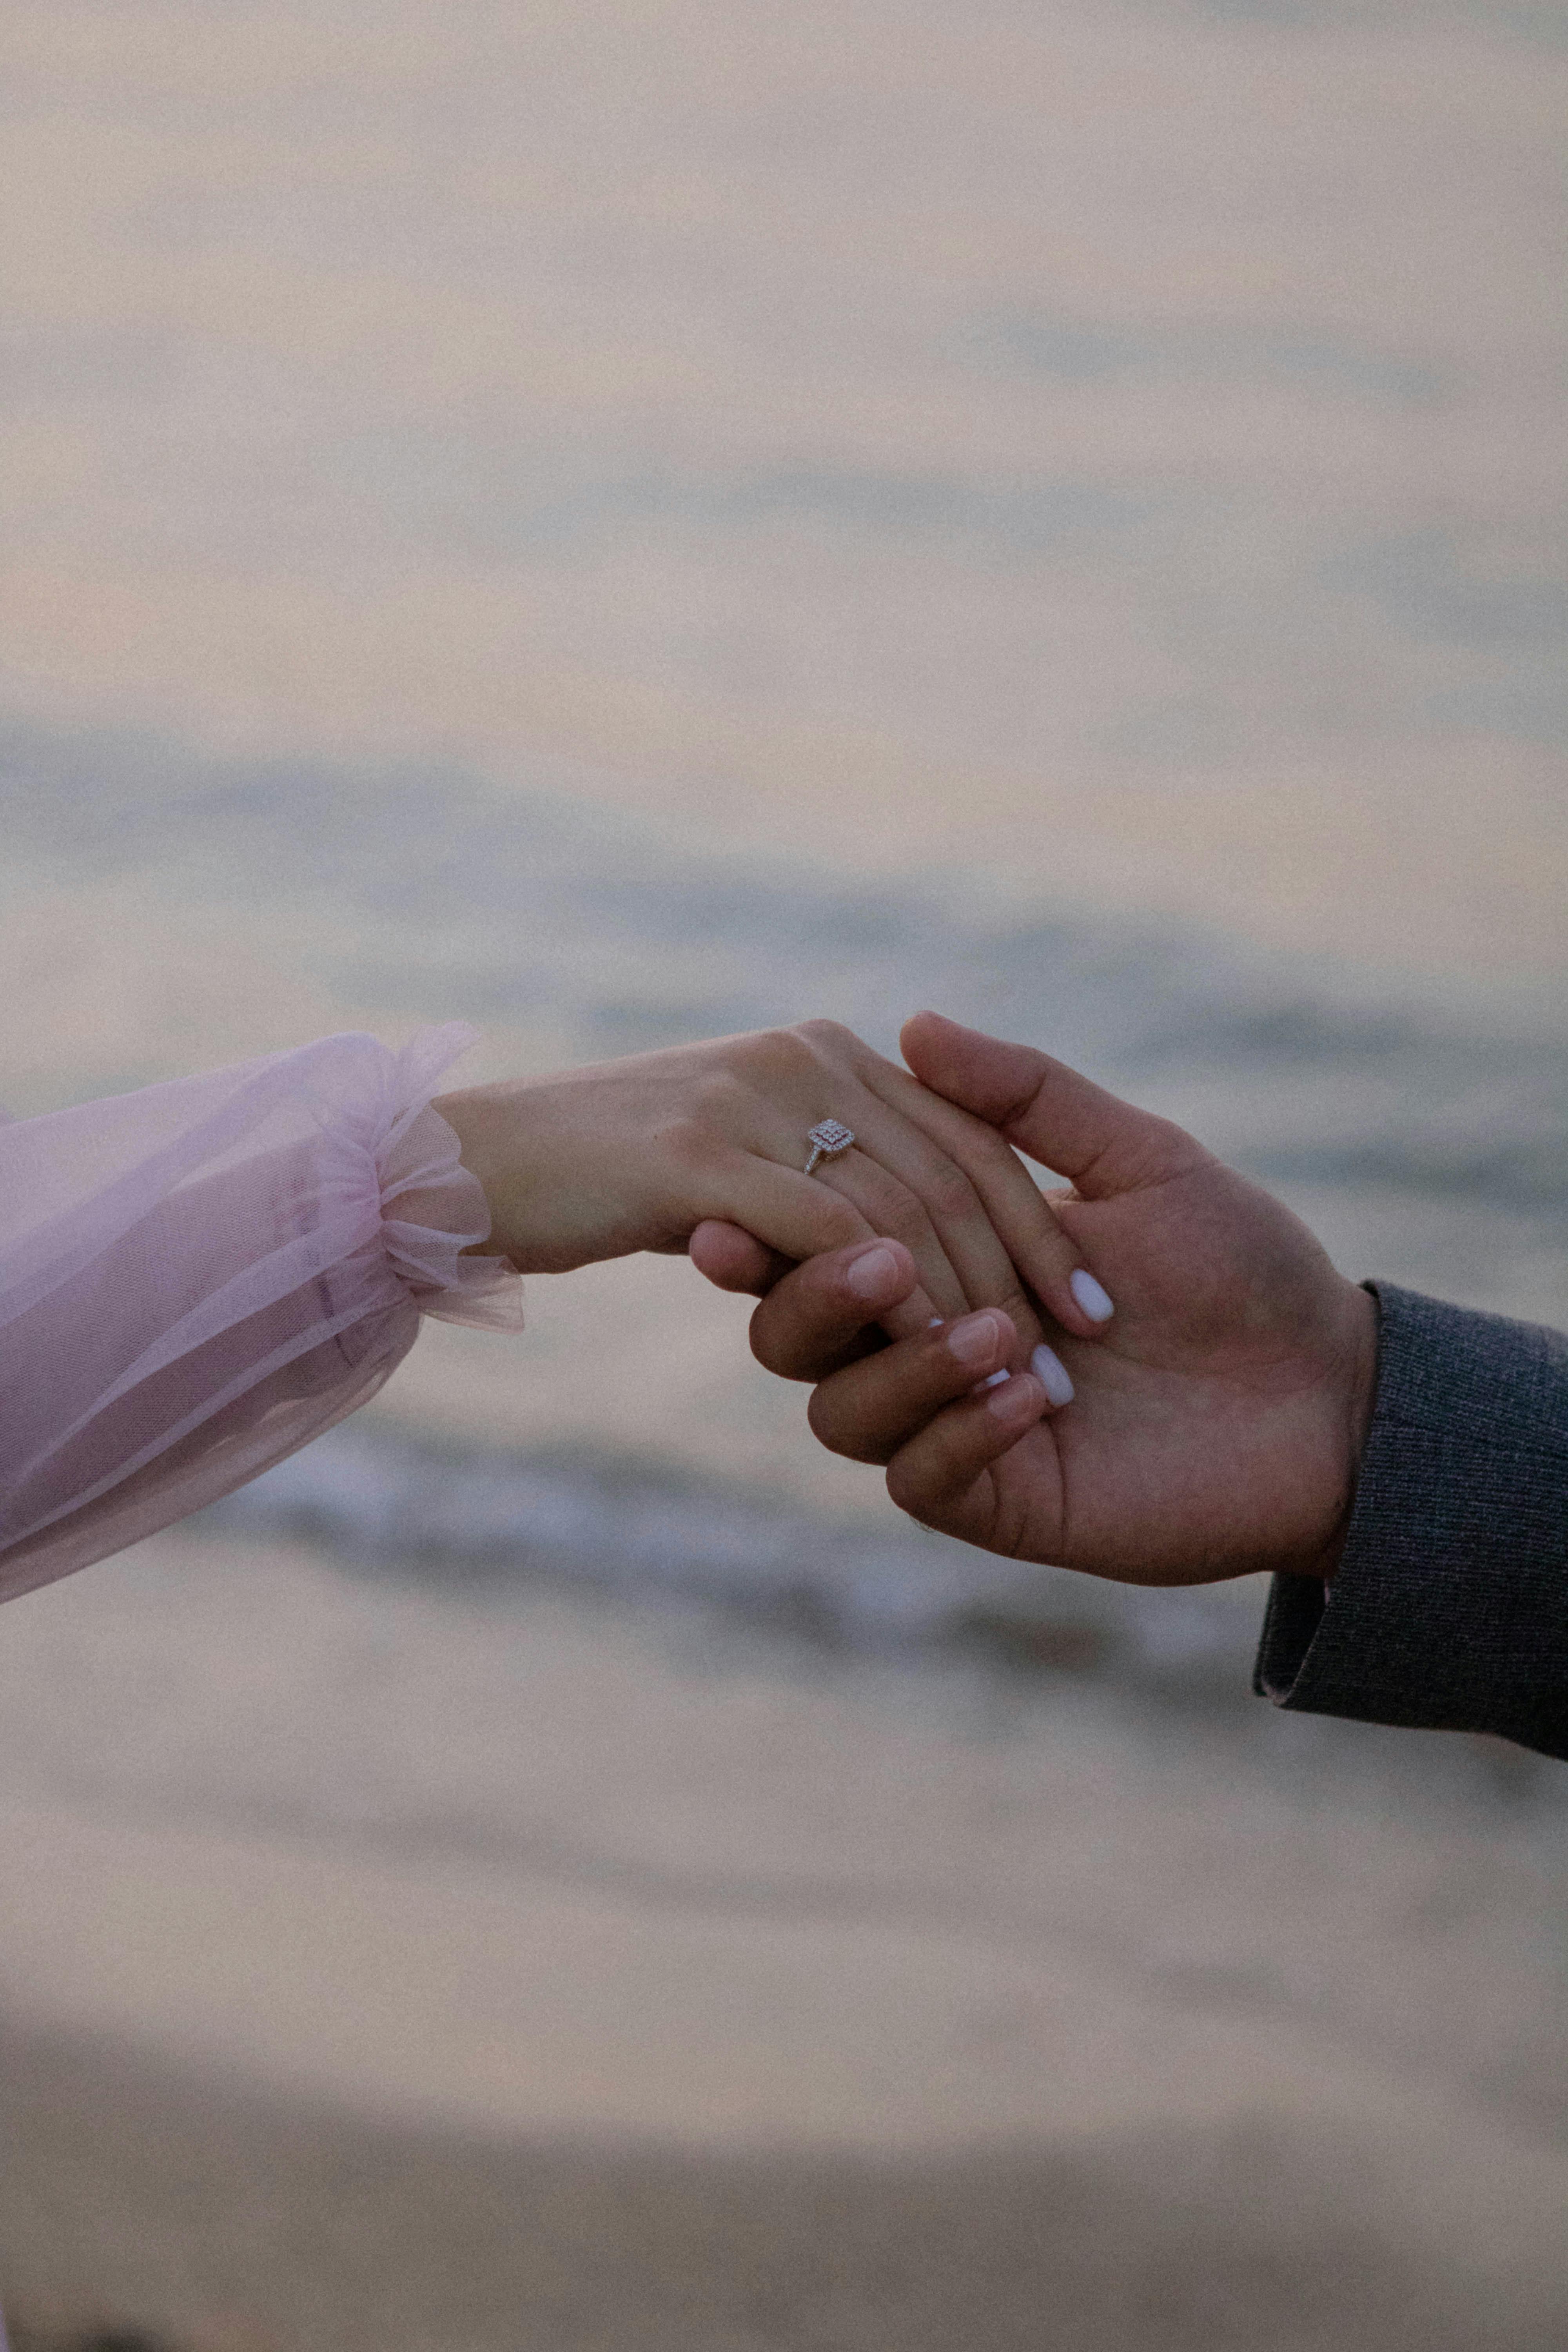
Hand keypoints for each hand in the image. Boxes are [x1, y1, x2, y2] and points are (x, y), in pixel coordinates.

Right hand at [434, 1021, 1118, 1345]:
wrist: (447, 1164)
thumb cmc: (579, 1157)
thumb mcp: (730, 1140)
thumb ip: (826, 1146)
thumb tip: (910, 1209)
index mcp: (819, 1052)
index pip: (964, 1134)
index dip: (1035, 1219)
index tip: (1087, 1305)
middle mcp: (799, 1061)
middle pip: (951, 1169)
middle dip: (1024, 1267)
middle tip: (1074, 1353)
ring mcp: (747, 1106)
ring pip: (900, 1205)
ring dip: (966, 1292)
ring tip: (1017, 1362)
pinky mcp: (699, 1166)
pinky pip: (827, 1230)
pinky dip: (888, 1291)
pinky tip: (926, 1348)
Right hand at [691, 1013, 1378, 1586]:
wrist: (1327, 1392)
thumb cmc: (1240, 1267)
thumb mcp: (1139, 1160)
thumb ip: (1025, 1097)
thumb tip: (914, 1023)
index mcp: (942, 1258)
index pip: (817, 1240)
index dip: (769, 1227)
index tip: (740, 1206)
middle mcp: (926, 1343)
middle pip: (792, 1334)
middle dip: (811, 1297)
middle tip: (874, 1263)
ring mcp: (954, 1426)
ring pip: (841, 1413)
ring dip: (900, 1366)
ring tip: (999, 1330)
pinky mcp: (997, 1501)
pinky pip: (922, 1477)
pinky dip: (958, 1430)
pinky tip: (1029, 1398)